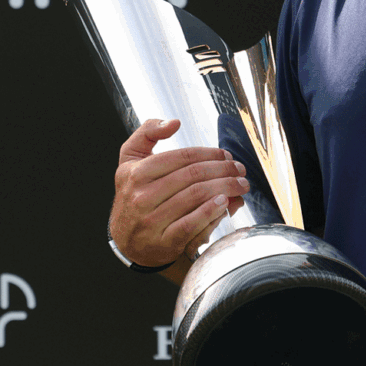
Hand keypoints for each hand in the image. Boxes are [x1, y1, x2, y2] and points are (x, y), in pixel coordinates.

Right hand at [109, 118, 248, 268]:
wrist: (125, 240)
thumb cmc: (133, 194)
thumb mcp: (130, 159)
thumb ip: (147, 133)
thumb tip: (173, 122)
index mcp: (136, 173)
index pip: (182, 157)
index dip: (210, 153)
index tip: (226, 155)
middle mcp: (142, 196)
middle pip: (193, 175)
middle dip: (224, 170)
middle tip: (239, 170)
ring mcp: (152, 221)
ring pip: (196, 197)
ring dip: (225, 188)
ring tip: (240, 185)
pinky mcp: (163, 242)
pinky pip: (192, 224)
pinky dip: (212, 212)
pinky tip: (226, 203)